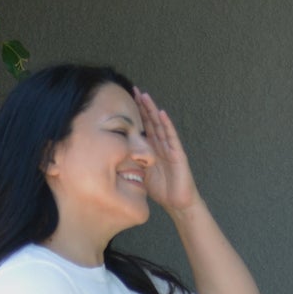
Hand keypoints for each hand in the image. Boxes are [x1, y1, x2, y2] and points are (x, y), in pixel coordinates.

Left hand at [134, 87, 201, 216]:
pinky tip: (161, 114)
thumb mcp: (141, 174)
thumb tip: (114, 159)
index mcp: (152, 149)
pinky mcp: (178, 154)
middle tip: (135, 89)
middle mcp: (161, 145)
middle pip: (151, 121)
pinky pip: (172, 137)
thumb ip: (132, 163)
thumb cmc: (161, 190)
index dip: (136, 113)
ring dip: (153, 110)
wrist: (177, 203)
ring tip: (146, 96)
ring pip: (160, 125)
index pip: (143, 127)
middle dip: (143, 106)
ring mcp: (171, 148)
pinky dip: (167, 125)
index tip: (127, 100)